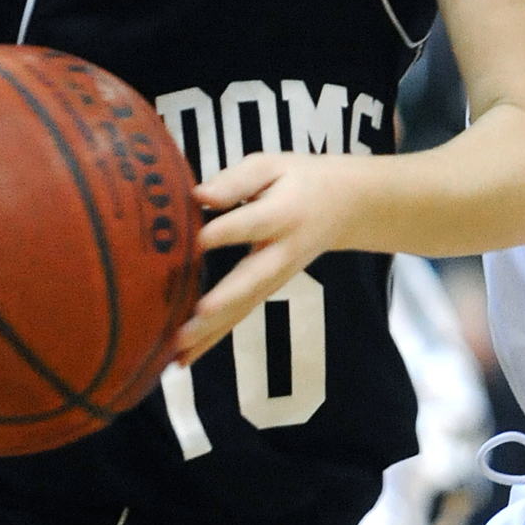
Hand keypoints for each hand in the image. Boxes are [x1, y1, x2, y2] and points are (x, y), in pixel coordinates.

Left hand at [174, 152, 368, 363]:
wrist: (346, 206)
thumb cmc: (298, 180)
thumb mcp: (272, 166)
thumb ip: (236, 180)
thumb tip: (198, 194)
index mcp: (283, 213)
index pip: (254, 223)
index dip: (227, 231)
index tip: (199, 240)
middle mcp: (281, 252)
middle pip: (251, 280)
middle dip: (222, 302)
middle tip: (192, 321)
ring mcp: (276, 277)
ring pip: (244, 307)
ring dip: (211, 332)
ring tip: (177, 352)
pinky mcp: (267, 290)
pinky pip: (240, 316)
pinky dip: (212, 339)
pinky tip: (183, 358)